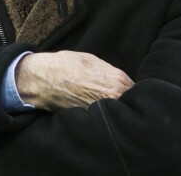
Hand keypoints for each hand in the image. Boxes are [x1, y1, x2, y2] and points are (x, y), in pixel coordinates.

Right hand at [16, 50, 134, 111]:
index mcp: (117, 81)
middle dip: (125, 102)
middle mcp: (113, 98)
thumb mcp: (91, 60)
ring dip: (113, 111)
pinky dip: (100, 117)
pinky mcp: (91, 120)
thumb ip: (111, 73)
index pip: (137, 92)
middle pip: (130, 105)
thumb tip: (123, 83)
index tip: (126, 91)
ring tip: (102, 104)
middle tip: (115, 99)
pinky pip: (102, 120)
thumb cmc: (65, 65)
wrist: (42, 78)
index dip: (132, 91)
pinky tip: (92, 110)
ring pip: (117, 114)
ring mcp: (102, 111)